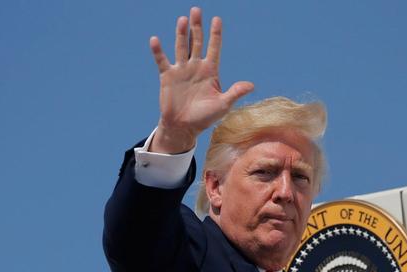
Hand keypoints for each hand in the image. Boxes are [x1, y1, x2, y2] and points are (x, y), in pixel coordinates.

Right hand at [149, 7, 253, 153]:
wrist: (184, 127)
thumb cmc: (205, 117)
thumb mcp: (222, 105)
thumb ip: (235, 93)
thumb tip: (251, 85)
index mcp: (210, 71)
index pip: (214, 48)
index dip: (215, 34)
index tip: (217, 19)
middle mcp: (196, 67)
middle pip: (197, 42)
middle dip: (197, 27)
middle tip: (196, 10)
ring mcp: (181, 70)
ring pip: (181, 47)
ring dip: (181, 34)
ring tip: (182, 19)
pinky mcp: (168, 76)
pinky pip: (162, 60)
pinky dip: (158, 51)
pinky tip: (155, 40)